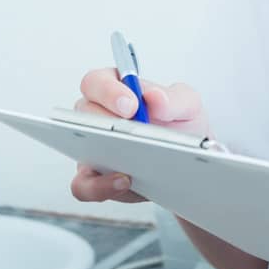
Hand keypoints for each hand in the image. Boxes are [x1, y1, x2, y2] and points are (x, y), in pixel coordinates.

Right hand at [67, 67, 209, 204]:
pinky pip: (84, 185)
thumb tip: (154, 98)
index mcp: (115, 88)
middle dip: (105, 124)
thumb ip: (174, 98)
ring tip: (126, 163)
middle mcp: (98, 116)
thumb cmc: (180, 125)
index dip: (108, 91)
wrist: (188, 159)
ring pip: (79, 151)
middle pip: (83, 114)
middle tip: (129, 134)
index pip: (96, 82)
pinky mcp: (96, 178)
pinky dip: (100, 186)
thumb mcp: (187, 105)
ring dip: (99, 157)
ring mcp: (93, 148)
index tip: (131, 105)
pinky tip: (125, 182)